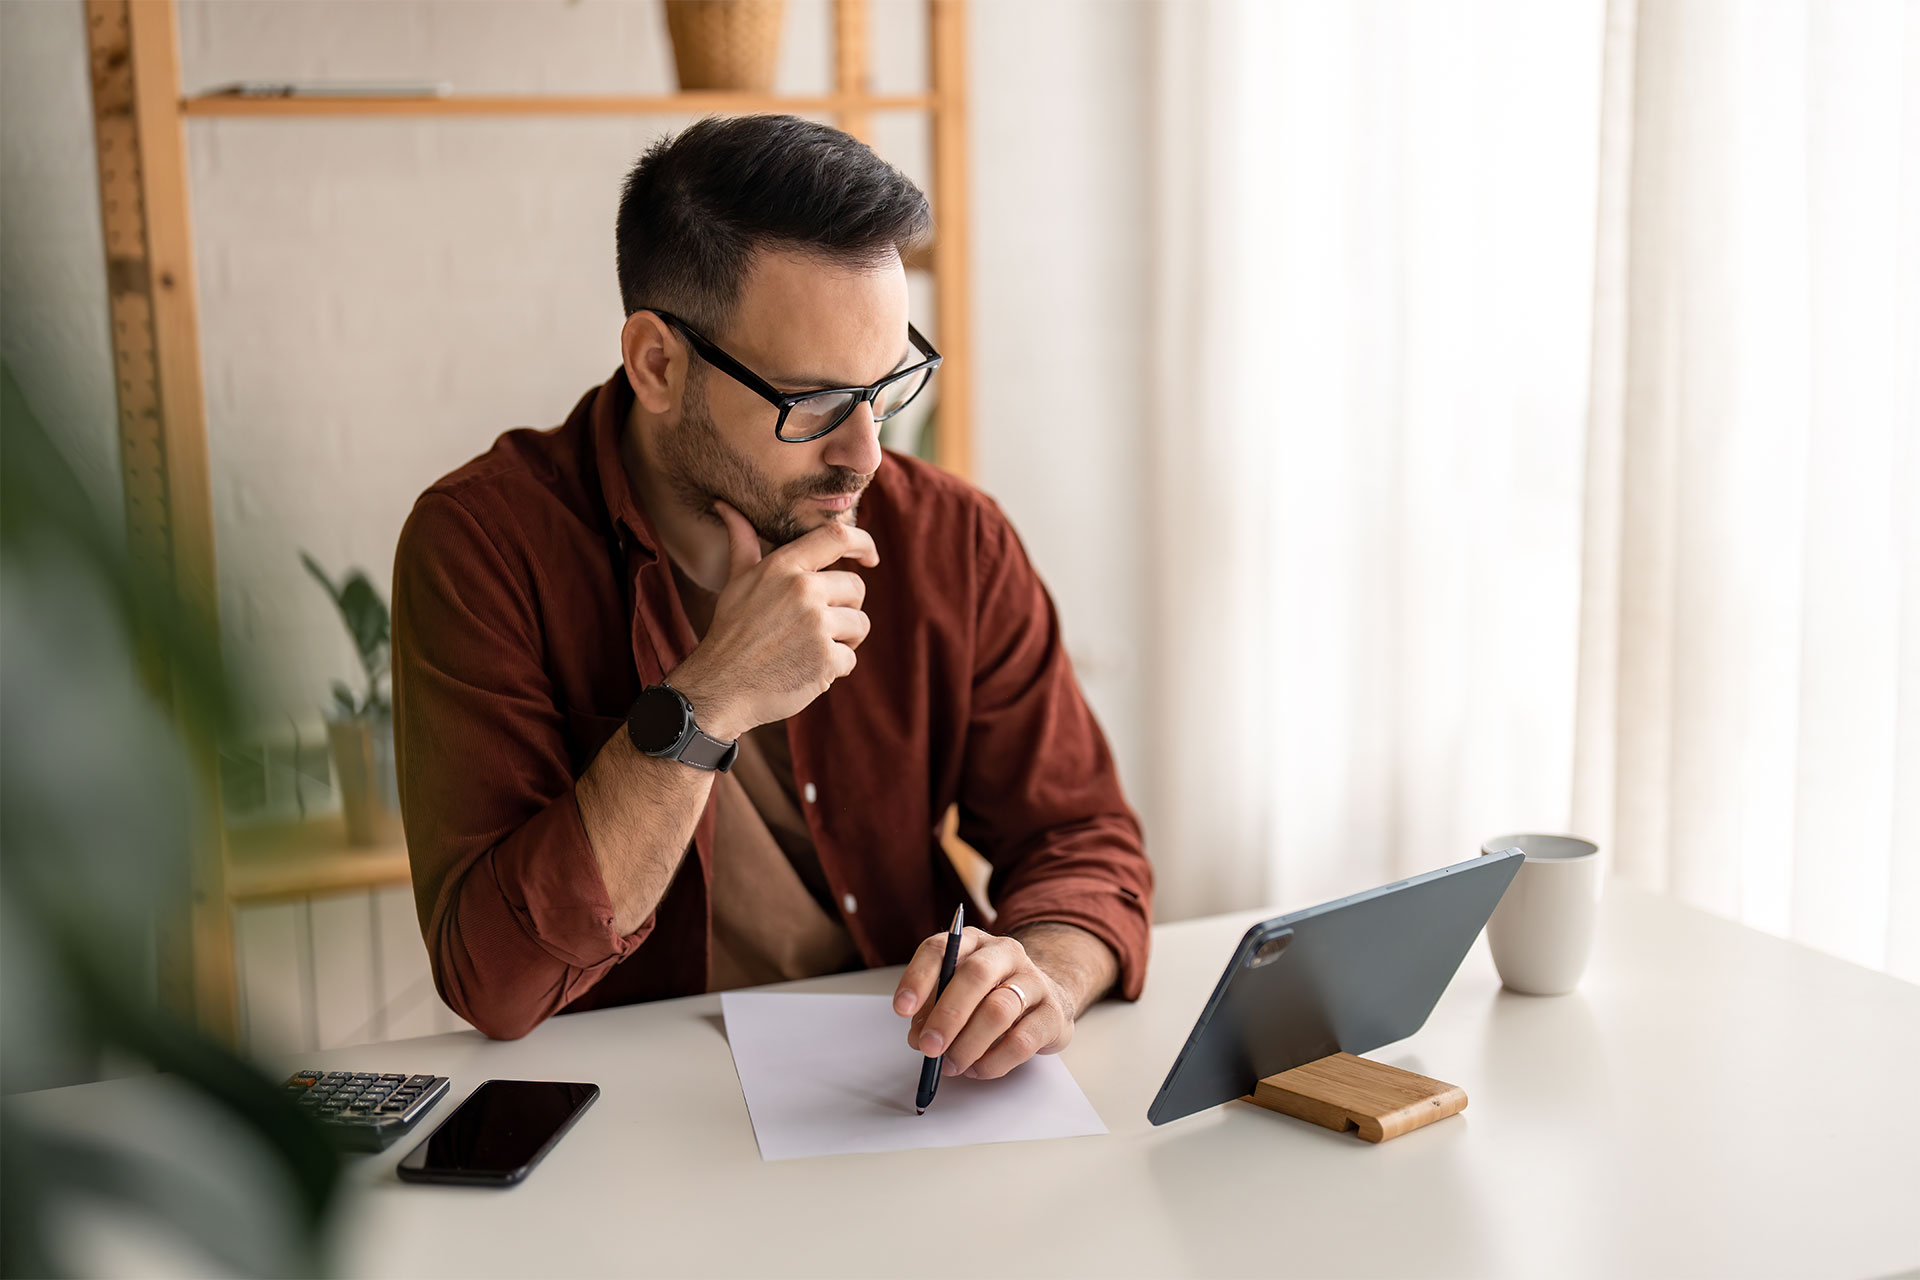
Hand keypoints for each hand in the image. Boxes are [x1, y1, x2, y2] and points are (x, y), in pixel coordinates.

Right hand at [667, 500, 877, 738]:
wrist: (720, 687)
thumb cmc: (731, 632)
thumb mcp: (736, 582)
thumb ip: (743, 543)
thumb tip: (726, 506)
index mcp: (784, 566)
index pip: (837, 536)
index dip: (863, 543)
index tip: (871, 557)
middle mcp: (803, 590)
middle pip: (856, 587)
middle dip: (845, 608)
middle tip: (816, 627)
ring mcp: (816, 625)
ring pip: (859, 624)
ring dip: (843, 640)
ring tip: (809, 649)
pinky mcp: (826, 659)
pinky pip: (851, 658)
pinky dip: (834, 668)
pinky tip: (805, 669)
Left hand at [893, 928, 1074, 1080]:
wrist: (1046, 1000)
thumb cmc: (991, 996)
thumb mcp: (956, 995)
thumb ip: (933, 1010)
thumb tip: (918, 1037)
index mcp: (972, 942)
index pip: (940, 948)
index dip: (918, 978)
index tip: (902, 1009)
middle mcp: (1005, 953)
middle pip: (976, 975)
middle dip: (948, 1015)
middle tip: (928, 1047)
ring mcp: (1034, 980)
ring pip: (1000, 1009)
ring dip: (969, 1044)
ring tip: (951, 1065)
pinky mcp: (1053, 1014)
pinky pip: (1022, 1041)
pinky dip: (994, 1061)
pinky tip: (977, 1069)